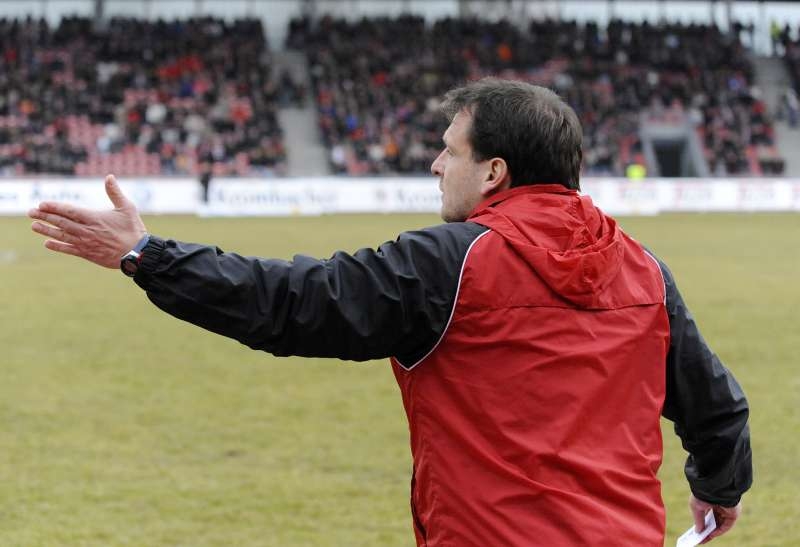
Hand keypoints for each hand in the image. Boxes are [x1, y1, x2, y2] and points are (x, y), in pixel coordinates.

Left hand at [29, 174, 147, 268]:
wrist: (137, 254)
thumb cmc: (133, 229)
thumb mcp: (127, 208)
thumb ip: (115, 192)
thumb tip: (109, 176)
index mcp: (95, 218)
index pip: (69, 211)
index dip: (54, 207)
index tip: (42, 204)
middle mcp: (87, 230)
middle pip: (61, 222)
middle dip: (45, 217)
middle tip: (31, 212)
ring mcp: (86, 243)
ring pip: (62, 235)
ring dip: (47, 230)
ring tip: (34, 226)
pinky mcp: (88, 253)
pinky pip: (69, 249)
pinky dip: (57, 246)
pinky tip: (47, 243)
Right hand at [690, 494, 741, 542]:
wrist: (713, 489)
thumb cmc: (702, 495)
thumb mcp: (696, 508)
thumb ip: (698, 521)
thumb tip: (698, 532)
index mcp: (710, 500)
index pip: (707, 514)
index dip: (702, 523)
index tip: (696, 531)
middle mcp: (720, 505)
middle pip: (714, 521)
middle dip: (706, 530)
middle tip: (699, 538)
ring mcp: (727, 510)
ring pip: (720, 524)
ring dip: (712, 532)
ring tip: (703, 539)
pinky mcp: (733, 514)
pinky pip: (726, 525)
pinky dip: (719, 531)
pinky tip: (711, 535)